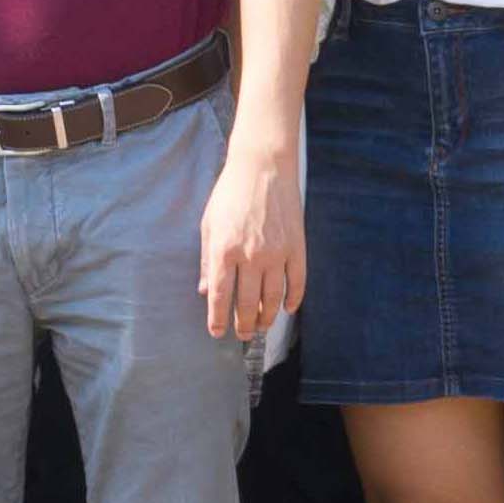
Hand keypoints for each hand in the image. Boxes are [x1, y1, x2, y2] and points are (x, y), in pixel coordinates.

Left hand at [197, 139, 305, 340]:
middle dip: (243, 323)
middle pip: (248, 302)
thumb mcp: (208, 224)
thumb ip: (207, 260)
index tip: (217, 332)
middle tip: (242, 334)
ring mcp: (277, 253)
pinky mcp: (297, 247)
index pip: (220, 296)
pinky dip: (294, 300)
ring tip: (261, 326)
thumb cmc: (230, 194)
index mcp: (224, 250)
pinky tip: (288, 309)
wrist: (263, 168)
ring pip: (273, 298)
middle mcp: (251, 255)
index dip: (218, 319)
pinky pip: (297, 282)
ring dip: (267, 317)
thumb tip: (206, 291)